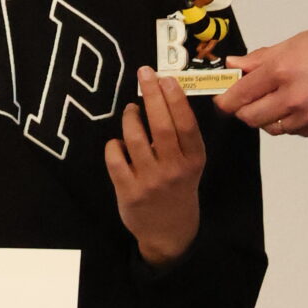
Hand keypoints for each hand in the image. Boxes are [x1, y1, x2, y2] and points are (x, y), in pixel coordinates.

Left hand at [106, 68, 204, 264]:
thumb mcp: (191, 165)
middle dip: (152, 95)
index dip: (175, 99)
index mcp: (193, 161)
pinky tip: (118, 143)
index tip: (166, 79)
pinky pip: (115, 158)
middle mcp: (173, 170)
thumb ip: (181, 138)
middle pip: (161, 126)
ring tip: (131, 110)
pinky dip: (114, 145)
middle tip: (144, 74)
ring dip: (130, 117)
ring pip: (134, 138)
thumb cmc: (179, 189)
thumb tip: (164, 96)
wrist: (169, 233)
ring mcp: (150, 181)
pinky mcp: (128, 192)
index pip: (186, 124)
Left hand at [219, 20, 307, 135]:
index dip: (226, 100)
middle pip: (251, 119)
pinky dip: (295, 122)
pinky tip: (306, 105)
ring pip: (275, 128)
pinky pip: (300, 131)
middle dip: (245, 111)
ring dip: (271, 118)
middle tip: (251, 100)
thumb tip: (235, 65)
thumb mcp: (299, 42)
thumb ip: (264, 57)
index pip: (239, 95)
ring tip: (283, 100)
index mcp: (282, 70)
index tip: (224, 99)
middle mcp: (293, 97)